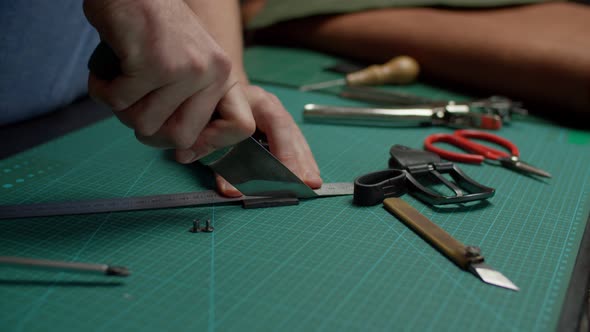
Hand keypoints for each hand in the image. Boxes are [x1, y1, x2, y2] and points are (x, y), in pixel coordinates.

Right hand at [83, 0, 254, 160]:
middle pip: (181, 138)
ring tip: (119, 81)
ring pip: (144, 124)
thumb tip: (186, 153)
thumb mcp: (187, 64)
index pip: (241, 127)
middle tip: (135, 109)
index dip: (209, 144)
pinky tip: (105, 72)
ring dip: (122, 109)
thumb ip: (190, 104)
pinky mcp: (153, 64)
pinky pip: (118, 102)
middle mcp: (211, 72)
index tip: (182, 148)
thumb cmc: (151, 29)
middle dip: (150, 132)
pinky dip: (102, 91)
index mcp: (223, 74)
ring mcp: (184, 69)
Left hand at [216, 85, 322, 196]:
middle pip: (290, 132)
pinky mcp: (279, 125)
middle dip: (298, 161)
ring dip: (304, 163)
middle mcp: (270, 105)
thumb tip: (231, 191)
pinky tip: (308, 175)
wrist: (214, 92)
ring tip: (312, 184)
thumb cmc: (211, 111)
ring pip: (295, 138)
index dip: (284, 150)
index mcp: (254, 100)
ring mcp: (277, 113)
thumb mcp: (211, 132)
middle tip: (306, 184)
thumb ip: (219, 162)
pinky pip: (294, 143)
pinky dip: (301, 160)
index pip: (276, 122)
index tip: (288, 175)